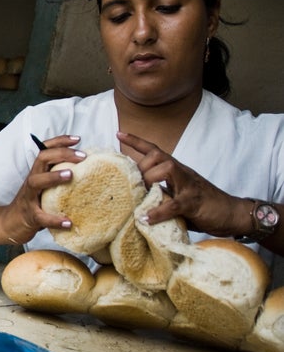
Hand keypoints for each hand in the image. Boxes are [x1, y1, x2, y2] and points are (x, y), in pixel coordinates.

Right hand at [1, 134, 86, 242]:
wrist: (9, 223)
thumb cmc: (33, 204)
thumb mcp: (44, 187)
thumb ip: (58, 178)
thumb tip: (87, 173)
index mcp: (37, 173)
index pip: (46, 150)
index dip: (60, 142)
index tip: (78, 139)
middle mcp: (32, 181)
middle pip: (42, 159)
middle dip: (62, 154)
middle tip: (83, 156)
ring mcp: (29, 198)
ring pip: (36, 182)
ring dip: (53, 177)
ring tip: (71, 175)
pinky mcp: (30, 217)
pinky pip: (42, 217)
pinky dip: (55, 220)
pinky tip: (68, 222)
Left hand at [117, 131, 244, 234]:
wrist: (232, 214)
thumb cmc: (202, 205)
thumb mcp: (177, 195)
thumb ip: (160, 193)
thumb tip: (135, 199)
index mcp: (176, 170)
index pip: (155, 150)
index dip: (137, 141)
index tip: (119, 133)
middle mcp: (182, 173)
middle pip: (158, 156)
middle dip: (141, 167)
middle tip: (133, 184)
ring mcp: (189, 186)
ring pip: (167, 169)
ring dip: (150, 180)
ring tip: (141, 195)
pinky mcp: (194, 203)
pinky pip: (173, 204)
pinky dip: (158, 211)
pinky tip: (146, 218)